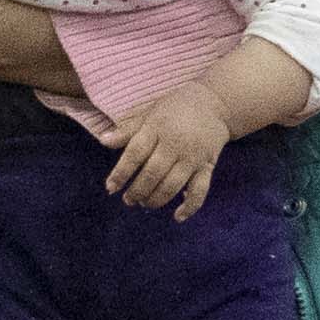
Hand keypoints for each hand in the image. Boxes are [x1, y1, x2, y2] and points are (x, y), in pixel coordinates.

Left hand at [106, 81, 230, 219]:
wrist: (216, 102)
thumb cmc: (176, 108)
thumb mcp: (150, 112)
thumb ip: (128, 130)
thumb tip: (102, 141)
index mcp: (158, 128)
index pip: (135, 153)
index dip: (121, 173)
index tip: (111, 187)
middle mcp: (176, 144)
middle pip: (153, 174)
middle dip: (137, 191)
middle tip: (129, 199)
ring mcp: (193, 156)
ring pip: (172, 185)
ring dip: (155, 199)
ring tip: (144, 202)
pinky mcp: (208, 165)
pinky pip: (201, 189)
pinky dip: (190, 205)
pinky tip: (178, 216)